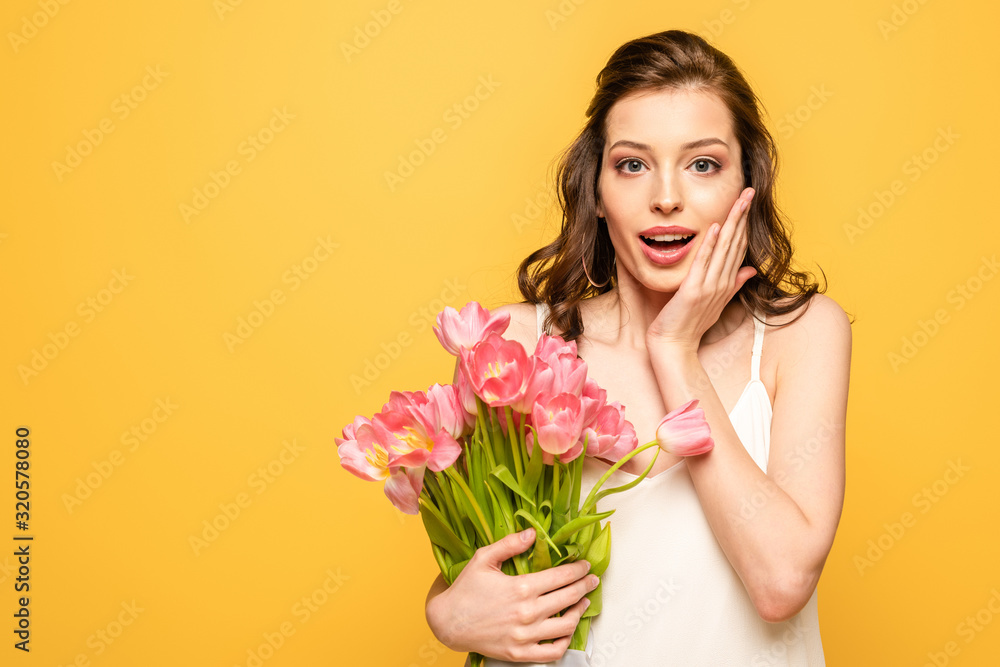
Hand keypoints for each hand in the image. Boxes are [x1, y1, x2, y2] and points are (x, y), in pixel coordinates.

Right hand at [425, 528, 597, 662]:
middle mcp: (527, 613)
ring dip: (579, 611)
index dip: (577, 569)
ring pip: (565, 625)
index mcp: (521, 587)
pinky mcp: (520, 653)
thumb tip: (533, 533)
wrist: (448, 622)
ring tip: (583, 602)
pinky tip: (567, 629)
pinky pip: (552, 651)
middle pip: (568, 597)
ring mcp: (524, 636)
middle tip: (592, 580)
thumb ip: (510, 544)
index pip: (561, 576)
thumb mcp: (483, 558)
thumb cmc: (465, 589)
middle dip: (584, 586)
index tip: (585, 565)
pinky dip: (565, 641)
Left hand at [646, 187, 757, 354]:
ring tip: (739, 200)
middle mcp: (721, 282)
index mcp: (726, 283)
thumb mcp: (716, 302)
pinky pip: (703, 263)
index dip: (745, 223)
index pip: (739, 247)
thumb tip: (750, 270)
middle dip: (742, 215)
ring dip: (732, 223)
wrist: (674, 345)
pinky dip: (710, 245)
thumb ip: (733, 284)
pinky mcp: (693, 291)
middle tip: (750, 191)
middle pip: (736, 243)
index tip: (748, 202)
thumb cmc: (690, 324)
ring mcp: (709, 286)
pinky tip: (717, 226)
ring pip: (724, 249)